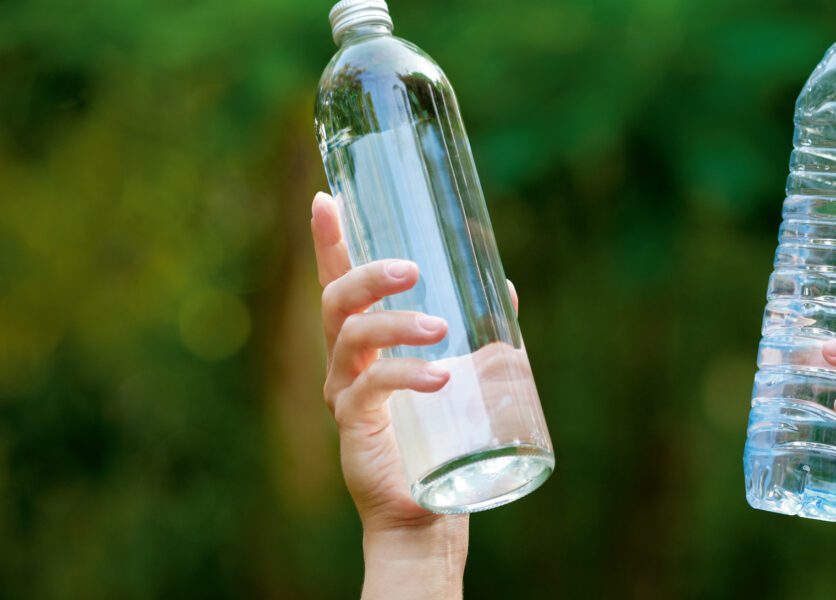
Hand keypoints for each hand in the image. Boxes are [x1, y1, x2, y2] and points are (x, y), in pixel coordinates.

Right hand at [311, 192, 518, 597]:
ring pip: (352, 338)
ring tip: (441, 330)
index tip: (326, 196)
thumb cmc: (442, 440)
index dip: (329, 241)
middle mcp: (345, 364)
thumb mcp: (466, 375)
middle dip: (368, 273)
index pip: (338, 283)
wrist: (429, 511)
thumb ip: (480, 334)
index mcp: (364, 344)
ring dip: (397, 324)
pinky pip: (371, 388)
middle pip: (337, 301)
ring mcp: (345, 395)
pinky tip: (440, 377)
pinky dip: (406, 375)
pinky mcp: (355, 427)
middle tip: (412, 268)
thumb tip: (503, 288)